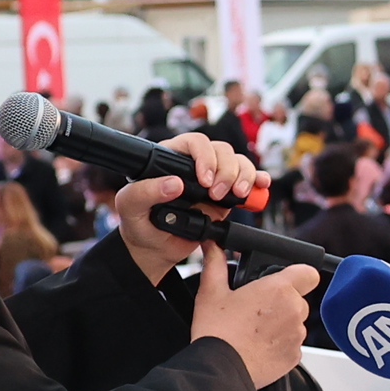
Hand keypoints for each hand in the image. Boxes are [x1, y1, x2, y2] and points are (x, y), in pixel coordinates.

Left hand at [113, 133, 264, 282]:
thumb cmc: (138, 223)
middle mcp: (194, 164)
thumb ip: (145, 192)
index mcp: (169, 158)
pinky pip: (248, 179)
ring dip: (243, 176)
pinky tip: (260, 186)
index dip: (205, 157)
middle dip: (226, 171)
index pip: (194, 143)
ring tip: (236, 195)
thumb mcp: (129, 207)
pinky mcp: (226, 193)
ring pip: (238, 162)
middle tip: (217, 195)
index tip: (204, 180)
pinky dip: (258, 180)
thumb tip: (175, 183)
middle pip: (222, 150)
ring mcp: (212, 178)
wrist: (155, 248)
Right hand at [188, 250, 311, 388]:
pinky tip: (258, 345)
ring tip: (255, 330)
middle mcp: (294, 310)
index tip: (285, 279)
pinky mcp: (295, 356)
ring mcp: (296, 335)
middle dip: (282, 301)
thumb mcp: (211, 292)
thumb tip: (212, 247)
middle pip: (298, 299)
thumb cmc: (217, 332)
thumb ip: (215, 264)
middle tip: (257, 309)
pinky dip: (280, 344)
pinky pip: (292, 345)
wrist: (220, 369)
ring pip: (295, 323)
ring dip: (281, 323)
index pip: (308, 272)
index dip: (298, 274)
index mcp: (278, 289)